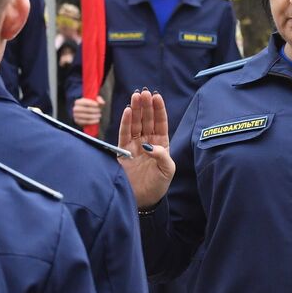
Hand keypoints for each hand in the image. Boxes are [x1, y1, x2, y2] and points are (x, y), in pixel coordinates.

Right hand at [71, 96, 104, 126]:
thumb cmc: (91, 105)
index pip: (85, 102)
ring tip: (99, 115)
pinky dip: (93, 121)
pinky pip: (86, 122)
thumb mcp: (94, 100)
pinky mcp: (77, 121)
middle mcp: (75, 108)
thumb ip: (99, 99)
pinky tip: (97, 120)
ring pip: (86, 116)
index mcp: (78, 102)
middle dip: (94, 110)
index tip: (97, 105)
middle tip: (100, 110)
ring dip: (94, 116)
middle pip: (86, 109)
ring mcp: (75, 115)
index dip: (91, 103)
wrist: (85, 114)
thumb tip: (101, 103)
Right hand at [118, 89, 175, 208]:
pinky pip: (125, 134)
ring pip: (136, 123)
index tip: (157, 96)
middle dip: (146, 105)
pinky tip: (128, 111)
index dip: (158, 109)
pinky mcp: (124, 151)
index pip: (160, 122)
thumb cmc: (158, 185)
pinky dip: (126, 122)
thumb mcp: (167, 171)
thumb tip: (151, 146)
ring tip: (136, 96)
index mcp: (161, 144)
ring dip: (136, 109)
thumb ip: (162, 156)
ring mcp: (135, 145)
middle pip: (147, 119)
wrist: (143, 200)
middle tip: (144, 92)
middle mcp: (148, 141)